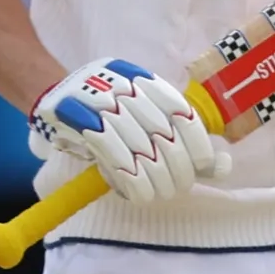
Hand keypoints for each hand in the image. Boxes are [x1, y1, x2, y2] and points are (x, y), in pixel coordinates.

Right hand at [31, 56, 230, 203]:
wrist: (53, 96)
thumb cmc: (104, 114)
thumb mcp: (143, 116)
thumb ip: (180, 139)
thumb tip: (221, 166)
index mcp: (142, 80)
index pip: (181, 111)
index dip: (197, 141)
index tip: (202, 164)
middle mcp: (123, 85)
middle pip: (162, 133)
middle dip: (174, 167)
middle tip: (175, 187)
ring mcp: (98, 99)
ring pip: (138, 146)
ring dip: (153, 178)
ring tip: (157, 194)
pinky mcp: (76, 117)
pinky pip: (111, 152)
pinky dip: (129, 178)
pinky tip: (137, 193)